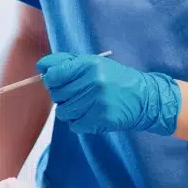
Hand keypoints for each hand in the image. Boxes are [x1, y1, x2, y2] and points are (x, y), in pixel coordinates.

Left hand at [37, 53, 180, 135]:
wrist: (146, 98)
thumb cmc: (116, 79)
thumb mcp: (95, 63)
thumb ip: (67, 63)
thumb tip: (41, 66)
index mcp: (89, 65)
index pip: (53, 74)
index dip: (51, 80)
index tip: (57, 82)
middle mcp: (93, 82)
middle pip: (57, 94)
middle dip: (61, 96)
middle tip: (75, 95)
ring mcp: (98, 101)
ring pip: (63, 111)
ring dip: (70, 111)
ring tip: (84, 106)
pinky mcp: (102, 119)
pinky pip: (75, 125)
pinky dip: (79, 122)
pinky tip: (90, 115)